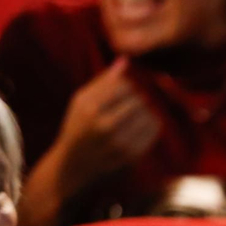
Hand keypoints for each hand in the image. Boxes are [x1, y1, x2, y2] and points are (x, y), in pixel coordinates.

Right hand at [51, 59, 160, 188]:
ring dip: (147, 112)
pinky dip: (152, 126)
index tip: (122, 92)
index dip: (127, 86)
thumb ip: (103, 81)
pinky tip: (142, 126)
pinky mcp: (130, 156)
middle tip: (131, 104)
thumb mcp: (81, 101)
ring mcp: (118, 142)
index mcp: (89, 107)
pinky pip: (152, 132)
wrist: (73, 166)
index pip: (123, 85)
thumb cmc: (77, 126)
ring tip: (137, 114)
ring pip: (149, 115)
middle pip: (138, 100)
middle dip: (137, 99)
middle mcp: (103, 125)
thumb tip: (125, 60)